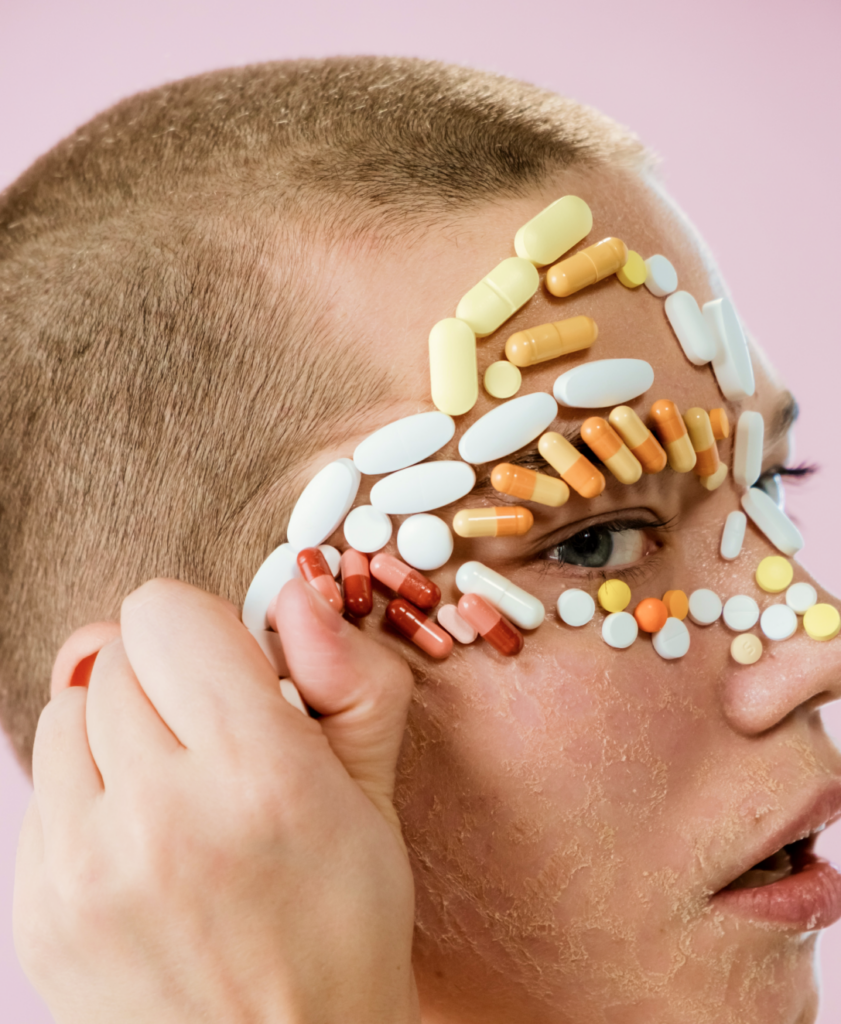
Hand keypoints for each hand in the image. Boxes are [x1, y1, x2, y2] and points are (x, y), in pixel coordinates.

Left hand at [14, 578, 419, 1023]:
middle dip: (168, 679)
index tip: (230, 670)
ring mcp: (83, 867)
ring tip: (175, 792)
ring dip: (119, 731)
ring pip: (69, 711)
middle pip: (115, 654)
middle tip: (213, 741)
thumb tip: (296, 592)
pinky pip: (44, 784)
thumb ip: (349, 676)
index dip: (204, 629)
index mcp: (258, 775)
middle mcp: (160, 816)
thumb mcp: (375, 796)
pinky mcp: (37, 907)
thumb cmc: (341, 932)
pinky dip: (88, 790)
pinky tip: (140, 838)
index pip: (164, 613)